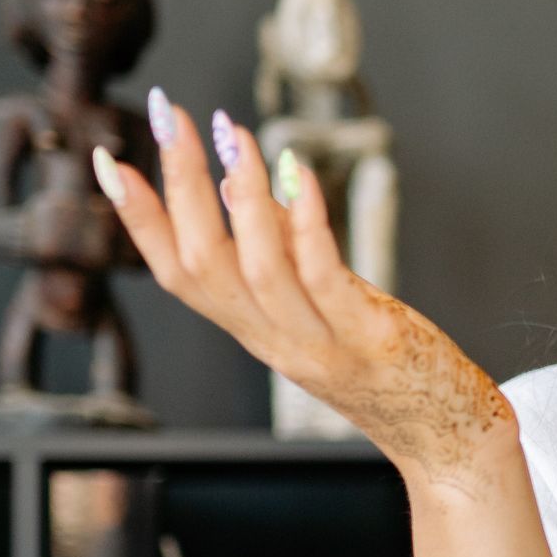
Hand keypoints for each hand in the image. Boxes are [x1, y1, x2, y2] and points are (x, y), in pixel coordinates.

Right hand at [92, 96, 516, 486]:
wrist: (446, 438)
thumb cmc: (385, 366)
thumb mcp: (317, 311)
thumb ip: (280, 261)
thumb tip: (242, 186)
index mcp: (254, 332)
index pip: (175, 274)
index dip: (139, 220)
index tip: (110, 160)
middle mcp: (273, 340)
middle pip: (201, 262)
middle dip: (180, 186)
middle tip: (171, 118)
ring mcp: (318, 342)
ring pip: (254, 269)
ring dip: (240, 197)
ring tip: (232, 135)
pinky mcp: (368, 338)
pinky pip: (323, 279)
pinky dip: (305, 227)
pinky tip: (300, 179)